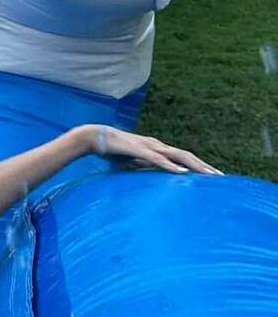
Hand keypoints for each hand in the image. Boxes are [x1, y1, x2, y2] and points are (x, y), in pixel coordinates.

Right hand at [84, 126, 221, 174]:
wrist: (95, 137)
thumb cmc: (113, 150)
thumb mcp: (133, 162)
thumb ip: (144, 167)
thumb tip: (153, 177)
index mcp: (157, 149)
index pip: (183, 159)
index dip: (199, 167)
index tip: (213, 178)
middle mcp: (157, 146)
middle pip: (187, 157)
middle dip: (205, 167)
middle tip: (221, 179)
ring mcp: (150, 147)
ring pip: (178, 156)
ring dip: (195, 166)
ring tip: (209, 176)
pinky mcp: (139, 150)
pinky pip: (158, 159)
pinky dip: (172, 167)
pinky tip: (182, 174)